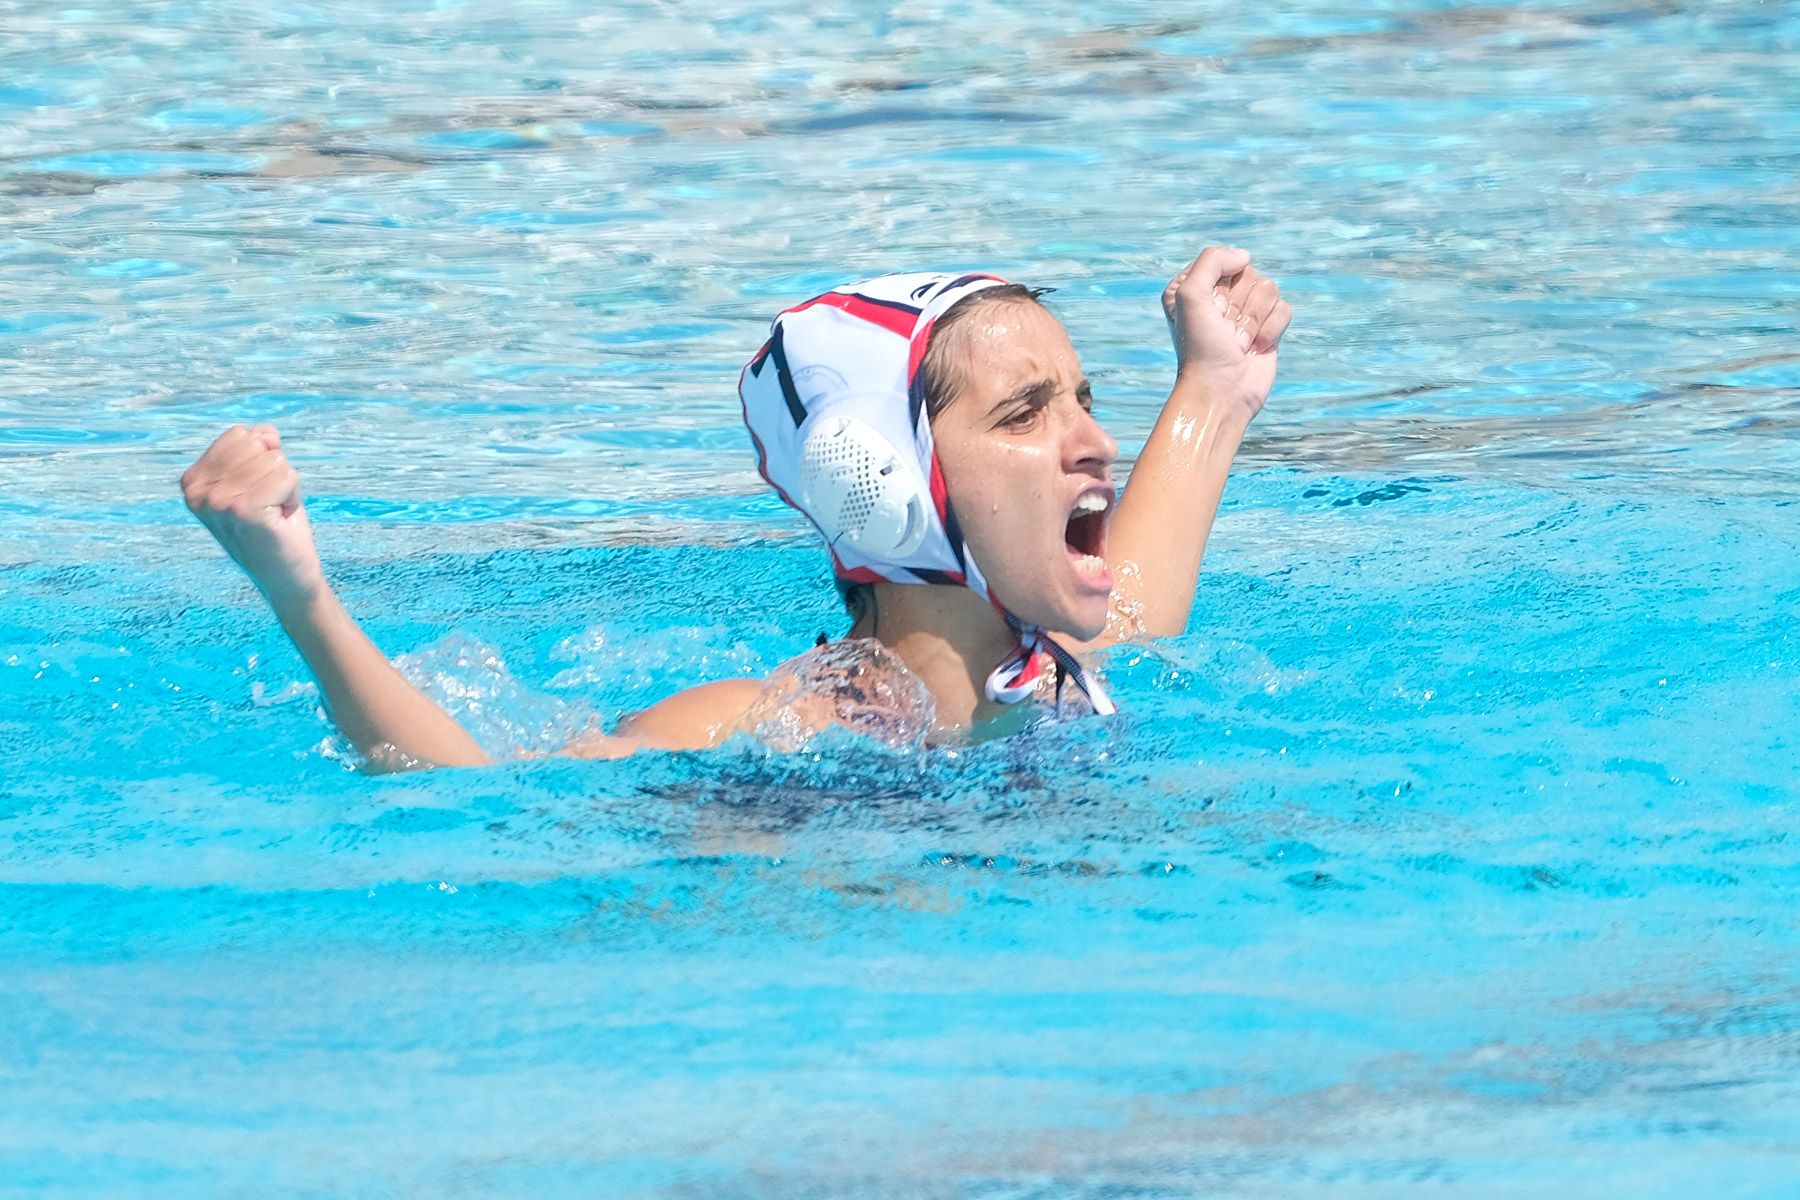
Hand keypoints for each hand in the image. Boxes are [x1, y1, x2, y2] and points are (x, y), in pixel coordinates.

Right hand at [180, 424, 326, 614]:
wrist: (286, 577)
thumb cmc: (275, 526)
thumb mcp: (257, 478)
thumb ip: (254, 449)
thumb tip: (266, 435)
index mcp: (192, 480)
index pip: (240, 434)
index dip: (263, 461)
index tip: (259, 494)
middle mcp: (197, 490)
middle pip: (256, 443)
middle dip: (275, 471)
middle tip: (269, 505)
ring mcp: (217, 501)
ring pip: (274, 459)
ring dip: (285, 486)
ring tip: (274, 513)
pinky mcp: (243, 510)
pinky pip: (287, 476)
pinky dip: (293, 496)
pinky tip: (280, 520)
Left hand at [1161, 246, 1292, 416]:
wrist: (1221, 390)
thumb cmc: (1200, 347)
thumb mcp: (1189, 295)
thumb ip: (1212, 260)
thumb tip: (1244, 256)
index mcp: (1193, 286)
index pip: (1225, 261)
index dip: (1221, 287)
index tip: (1210, 313)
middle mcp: (1218, 297)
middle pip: (1250, 274)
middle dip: (1240, 305)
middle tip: (1224, 330)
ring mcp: (1244, 313)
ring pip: (1269, 289)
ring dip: (1254, 320)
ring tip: (1238, 342)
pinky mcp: (1267, 328)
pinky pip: (1284, 308)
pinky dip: (1271, 330)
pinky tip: (1254, 349)